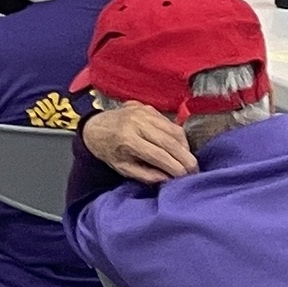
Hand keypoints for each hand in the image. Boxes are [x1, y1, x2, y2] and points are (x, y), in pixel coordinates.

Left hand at [83, 102, 198, 183]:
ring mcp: (142, 112)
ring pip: (174, 130)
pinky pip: (170, 122)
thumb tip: (169, 178)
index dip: (176, 167)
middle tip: (194, 170)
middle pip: (170, 141)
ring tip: (187, 159)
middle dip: (186, 158)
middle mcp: (136, 123)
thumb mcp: (122, 168)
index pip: (159, 155)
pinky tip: (178, 146)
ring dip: (185, 147)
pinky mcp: (147, 108)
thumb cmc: (108, 150)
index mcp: (127, 139)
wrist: (93, 127)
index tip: (186, 177)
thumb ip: (145, 175)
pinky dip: (178, 136)